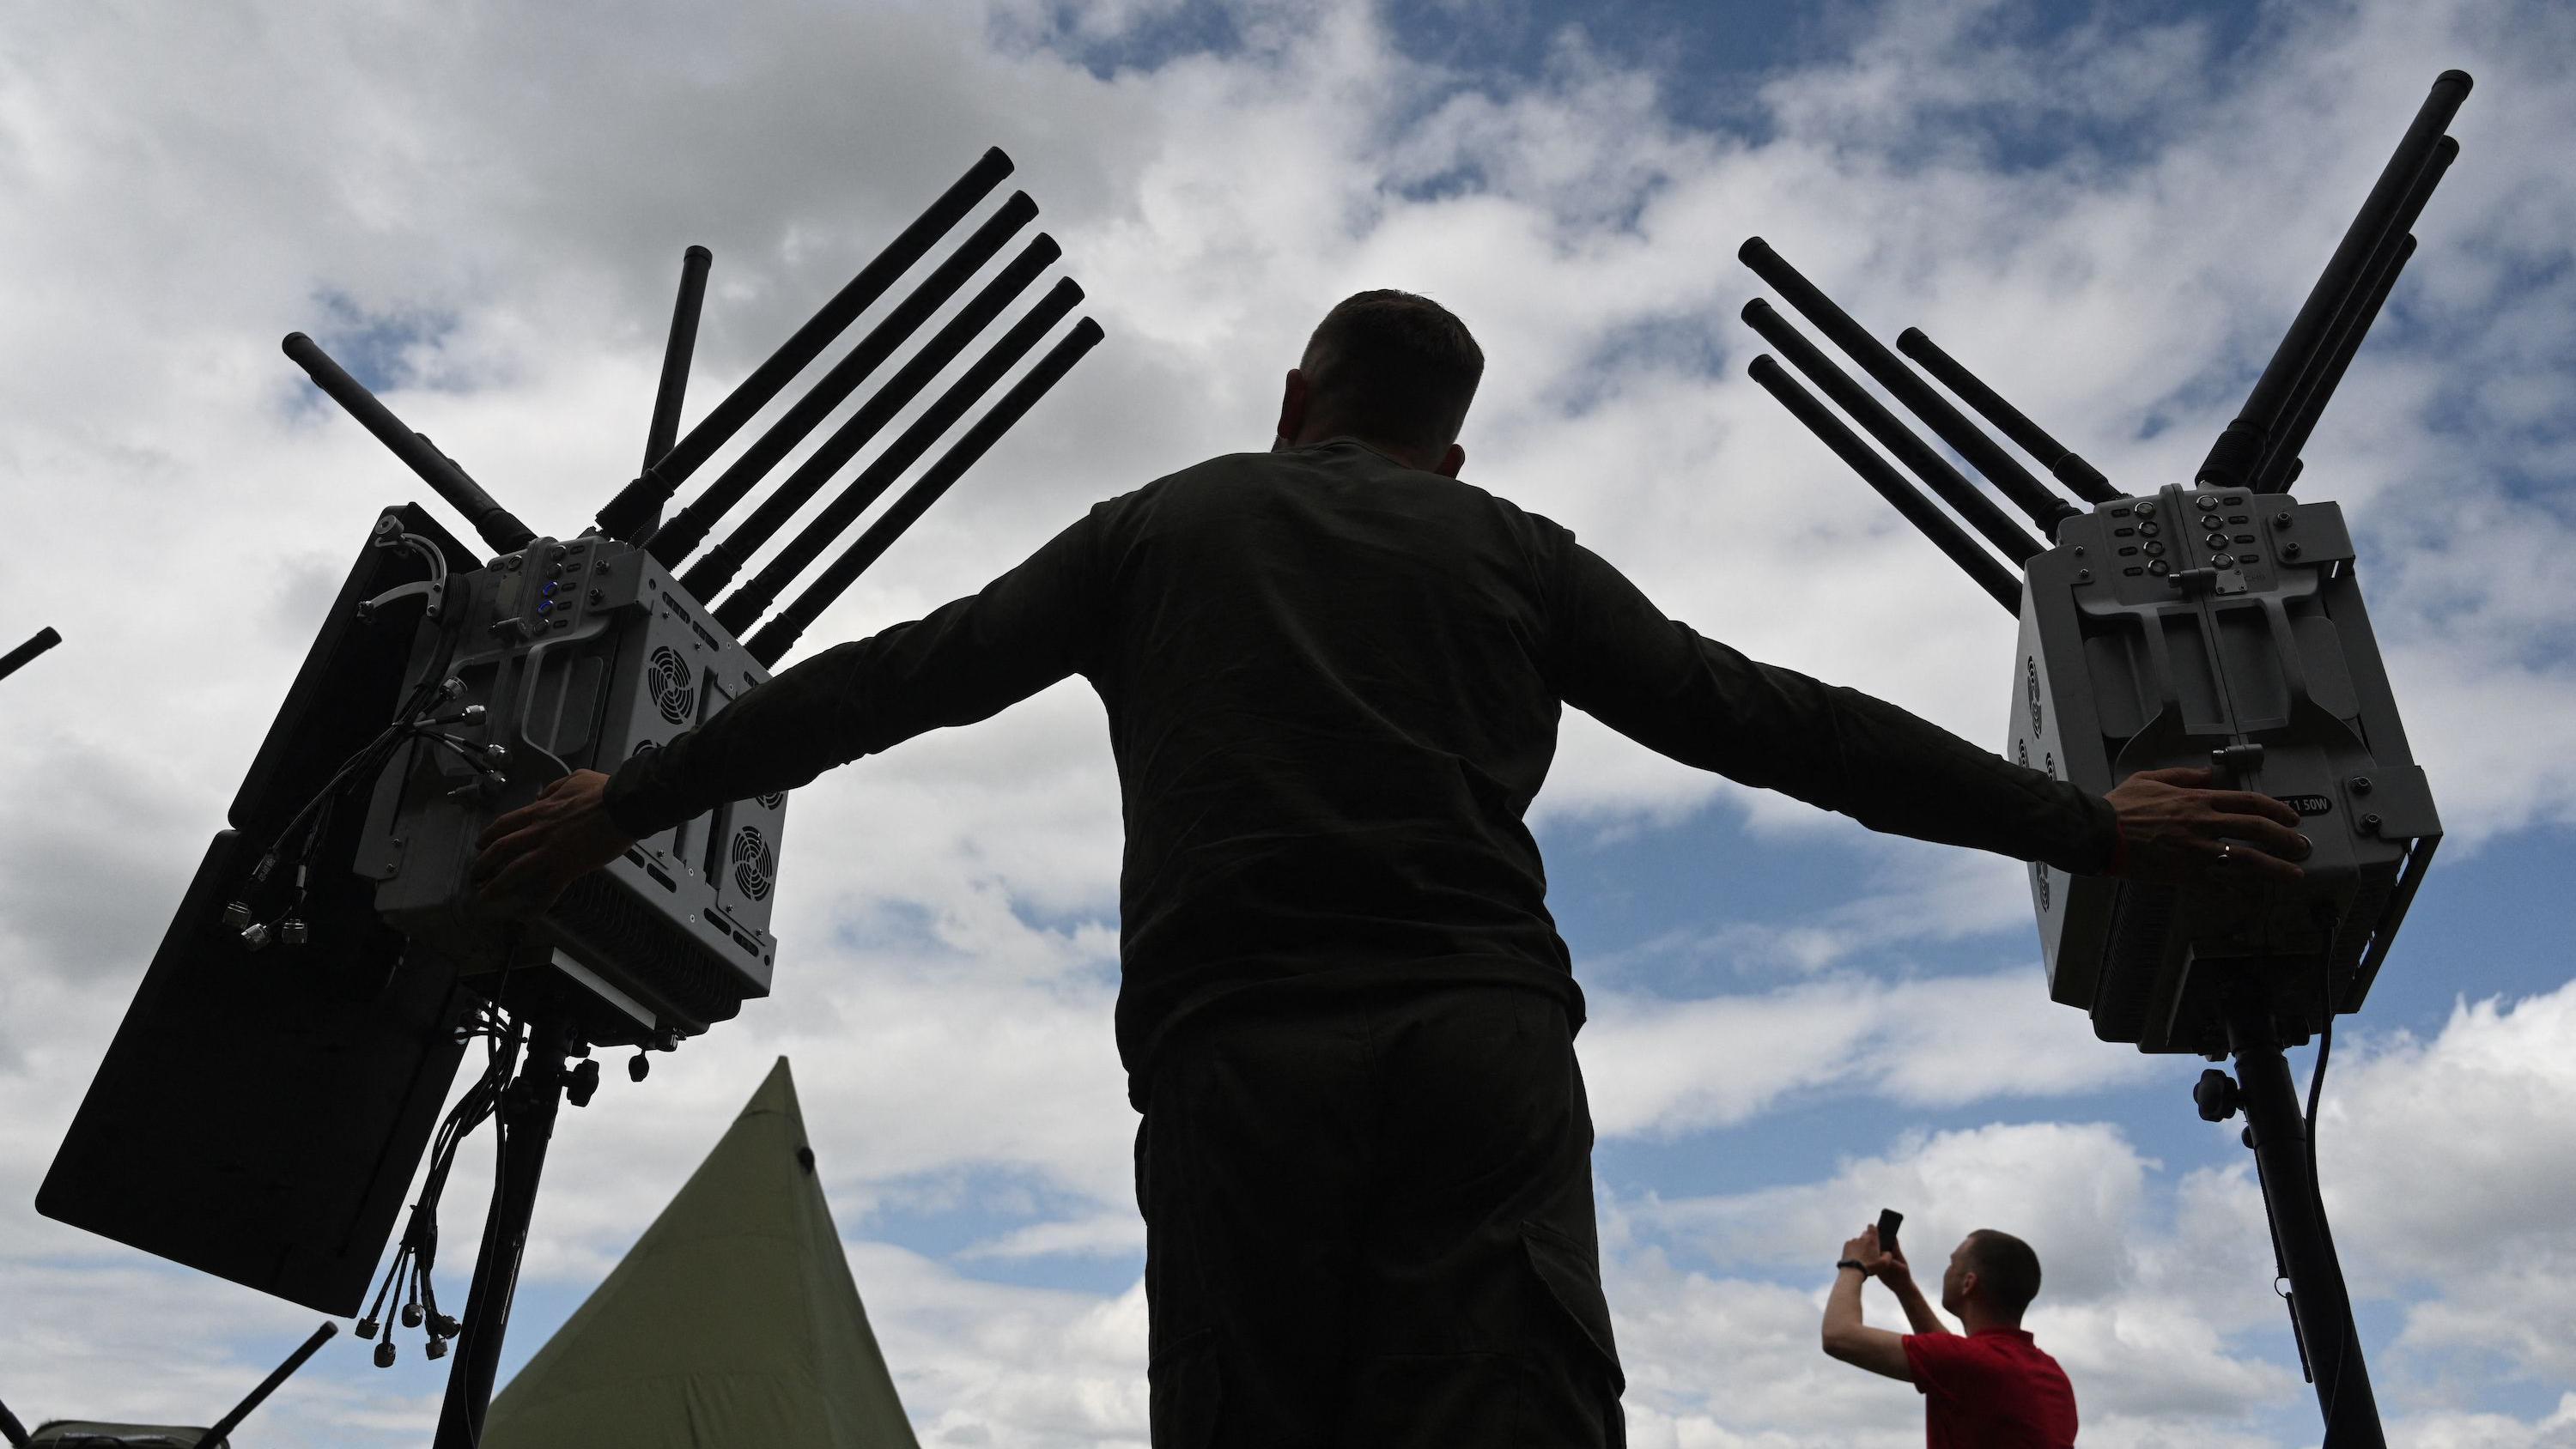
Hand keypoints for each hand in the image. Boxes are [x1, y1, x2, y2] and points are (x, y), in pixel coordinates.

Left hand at [472, 769, 634, 914]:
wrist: (624, 805)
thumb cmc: (603, 791)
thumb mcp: (573, 779)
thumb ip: (553, 789)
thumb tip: (541, 796)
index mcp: (539, 811)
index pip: (504, 824)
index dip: (488, 835)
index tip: (480, 844)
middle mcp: (538, 832)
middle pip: (501, 849)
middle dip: (483, 863)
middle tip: (475, 874)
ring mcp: (551, 851)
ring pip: (514, 871)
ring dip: (496, 885)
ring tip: (485, 896)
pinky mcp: (567, 868)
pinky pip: (548, 890)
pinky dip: (536, 906)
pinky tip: (528, 917)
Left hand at [1841, 1225, 1899, 1279]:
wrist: (1853, 1270)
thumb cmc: (1869, 1267)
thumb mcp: (1884, 1264)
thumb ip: (1888, 1256)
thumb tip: (1887, 1252)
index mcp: (1872, 1239)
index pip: (1872, 1227)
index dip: (1873, 1229)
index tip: (1874, 1235)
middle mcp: (1862, 1238)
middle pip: (1865, 1234)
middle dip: (1867, 1239)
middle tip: (1869, 1250)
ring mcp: (1853, 1241)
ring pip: (1858, 1240)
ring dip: (1860, 1245)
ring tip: (1861, 1256)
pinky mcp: (1846, 1245)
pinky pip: (1851, 1245)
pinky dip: (1852, 1249)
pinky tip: (1855, 1257)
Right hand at [2104, 766, 2309, 886]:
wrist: (2099, 833)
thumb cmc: (2120, 806)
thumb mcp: (2151, 778)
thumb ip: (2183, 775)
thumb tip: (2208, 772)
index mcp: (2197, 800)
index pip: (2248, 802)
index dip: (2275, 809)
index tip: (2291, 817)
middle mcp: (2204, 824)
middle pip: (2257, 830)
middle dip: (2286, 839)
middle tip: (2302, 847)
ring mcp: (2196, 851)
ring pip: (2247, 859)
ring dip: (2276, 868)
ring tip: (2295, 875)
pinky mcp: (2184, 874)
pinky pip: (2218, 885)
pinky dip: (2237, 892)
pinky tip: (2251, 897)